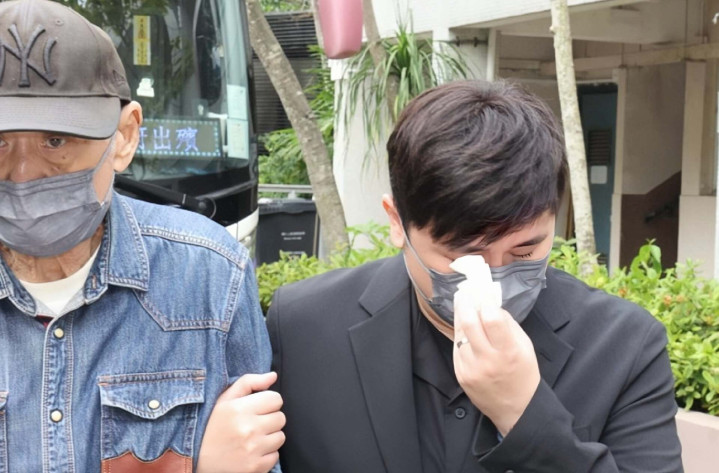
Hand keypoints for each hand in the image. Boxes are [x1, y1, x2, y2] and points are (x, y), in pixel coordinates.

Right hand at [197, 372, 285, 472]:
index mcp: (239, 409)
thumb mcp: (224, 400)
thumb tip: (272, 376)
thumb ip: (249, 382)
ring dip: (269, 437)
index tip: (258, 408)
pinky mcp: (255, 467)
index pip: (276, 399)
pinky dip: (266, 454)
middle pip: (280, 418)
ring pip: (280, 437)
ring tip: (252, 438)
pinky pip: (275, 456)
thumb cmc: (211, 427)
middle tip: (253, 424)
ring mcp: (253, 449)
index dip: (268, 402)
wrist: (195, 459)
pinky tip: (251, 451)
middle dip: (269, 419)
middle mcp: (248, 429)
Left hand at [453, 292, 539, 435]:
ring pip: (460, 334)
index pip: (492, 319)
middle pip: (469, 323)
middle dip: (464, 303)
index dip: (484, 301)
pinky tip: (464, 328)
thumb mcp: (525, 346)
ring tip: (463, 307)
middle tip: (463, 292)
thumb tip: (490, 302)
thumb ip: (507, 324)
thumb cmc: (523, 373)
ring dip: (461, 318)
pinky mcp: (461, 375)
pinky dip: (460, 335)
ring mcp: (471, 369)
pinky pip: (457, 348)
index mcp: (508, 351)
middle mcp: (488, 360)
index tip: (481, 291)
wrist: (516, 409)